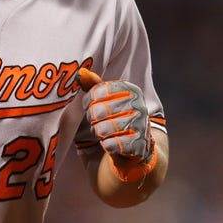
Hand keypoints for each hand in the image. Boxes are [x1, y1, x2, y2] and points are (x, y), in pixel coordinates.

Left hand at [78, 68, 157, 182]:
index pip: (97, 91)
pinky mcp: (139, 145)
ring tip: (105, 133)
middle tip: (98, 122)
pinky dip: (107, 146)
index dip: (88, 102)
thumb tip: (81, 73)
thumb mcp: (105, 100)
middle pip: (98, 111)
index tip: (90, 106)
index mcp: (131, 89)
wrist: (134, 149)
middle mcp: (139, 105)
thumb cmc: (114, 119)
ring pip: (103, 129)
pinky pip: (111, 145)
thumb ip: (93, 85)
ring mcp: (141, 125)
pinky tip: (112, 145)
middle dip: (93, 120)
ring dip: (99, 134)